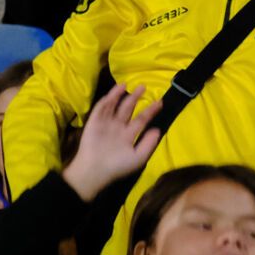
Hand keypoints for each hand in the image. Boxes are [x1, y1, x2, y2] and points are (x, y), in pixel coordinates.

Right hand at [62, 83, 161, 199]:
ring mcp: (105, 123)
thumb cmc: (118, 166)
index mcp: (129, 135)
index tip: (160, 102)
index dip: (150, 110)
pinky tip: (113, 93)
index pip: (142, 119)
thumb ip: (149, 143)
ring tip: (126, 83)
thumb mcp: (138, 157)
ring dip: (119, 94)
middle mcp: (118, 127)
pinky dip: (106, 101)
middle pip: (128, 108)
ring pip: (114, 105)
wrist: (95, 170)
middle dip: (135, 97)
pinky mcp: (94, 122)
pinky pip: (100, 109)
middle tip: (143, 86)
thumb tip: (158, 129)